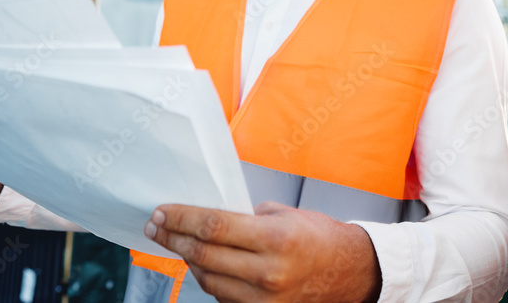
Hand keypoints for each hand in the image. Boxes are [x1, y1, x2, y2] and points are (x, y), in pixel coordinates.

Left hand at [145, 201, 381, 302]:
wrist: (351, 273)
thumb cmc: (320, 237)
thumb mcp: (286, 215)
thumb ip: (248, 218)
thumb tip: (210, 216)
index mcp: (275, 239)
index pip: (214, 227)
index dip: (182, 218)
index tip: (162, 212)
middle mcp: (268, 273)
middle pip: (205, 255)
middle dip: (174, 238)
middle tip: (156, 226)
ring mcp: (264, 300)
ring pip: (208, 280)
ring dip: (187, 260)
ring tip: (176, 242)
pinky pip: (223, 297)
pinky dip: (209, 278)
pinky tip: (202, 263)